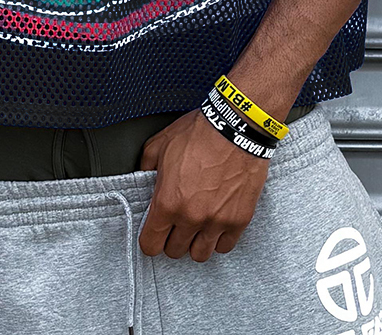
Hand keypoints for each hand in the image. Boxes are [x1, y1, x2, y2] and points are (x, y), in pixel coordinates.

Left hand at [137, 108, 270, 261]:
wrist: (237, 127)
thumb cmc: (200, 133)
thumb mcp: (161, 143)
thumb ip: (146, 165)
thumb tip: (143, 177)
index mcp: (167, 201)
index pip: (150, 245)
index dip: (149, 239)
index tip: (153, 232)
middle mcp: (191, 217)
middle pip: (174, 251)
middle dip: (171, 238)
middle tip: (175, 223)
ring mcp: (217, 221)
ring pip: (200, 254)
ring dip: (195, 242)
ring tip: (196, 226)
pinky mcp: (239, 220)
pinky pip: (224, 246)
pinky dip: (218, 238)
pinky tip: (215, 223)